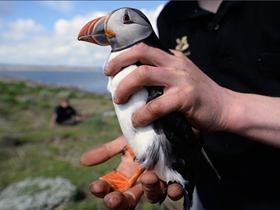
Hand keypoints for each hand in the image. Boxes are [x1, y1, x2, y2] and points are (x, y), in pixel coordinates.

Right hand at [81, 135, 183, 208]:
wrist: (165, 124)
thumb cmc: (144, 134)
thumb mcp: (124, 140)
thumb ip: (106, 151)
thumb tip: (83, 160)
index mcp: (125, 173)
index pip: (110, 187)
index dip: (102, 189)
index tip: (96, 186)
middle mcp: (140, 181)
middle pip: (127, 199)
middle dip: (118, 202)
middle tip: (111, 200)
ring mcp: (158, 181)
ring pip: (152, 195)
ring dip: (148, 189)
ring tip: (148, 177)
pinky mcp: (175, 178)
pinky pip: (175, 190)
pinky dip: (174, 191)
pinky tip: (173, 188)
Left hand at [104, 43, 229, 131]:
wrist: (225, 107)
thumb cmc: (199, 97)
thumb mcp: (180, 79)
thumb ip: (162, 78)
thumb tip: (134, 88)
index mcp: (173, 58)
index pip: (144, 49)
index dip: (124, 56)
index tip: (111, 68)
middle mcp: (175, 63)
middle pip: (141, 53)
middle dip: (119, 63)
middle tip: (108, 76)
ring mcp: (181, 78)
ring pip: (144, 74)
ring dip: (126, 87)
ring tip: (118, 99)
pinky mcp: (186, 96)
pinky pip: (157, 104)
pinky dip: (143, 113)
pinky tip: (138, 120)